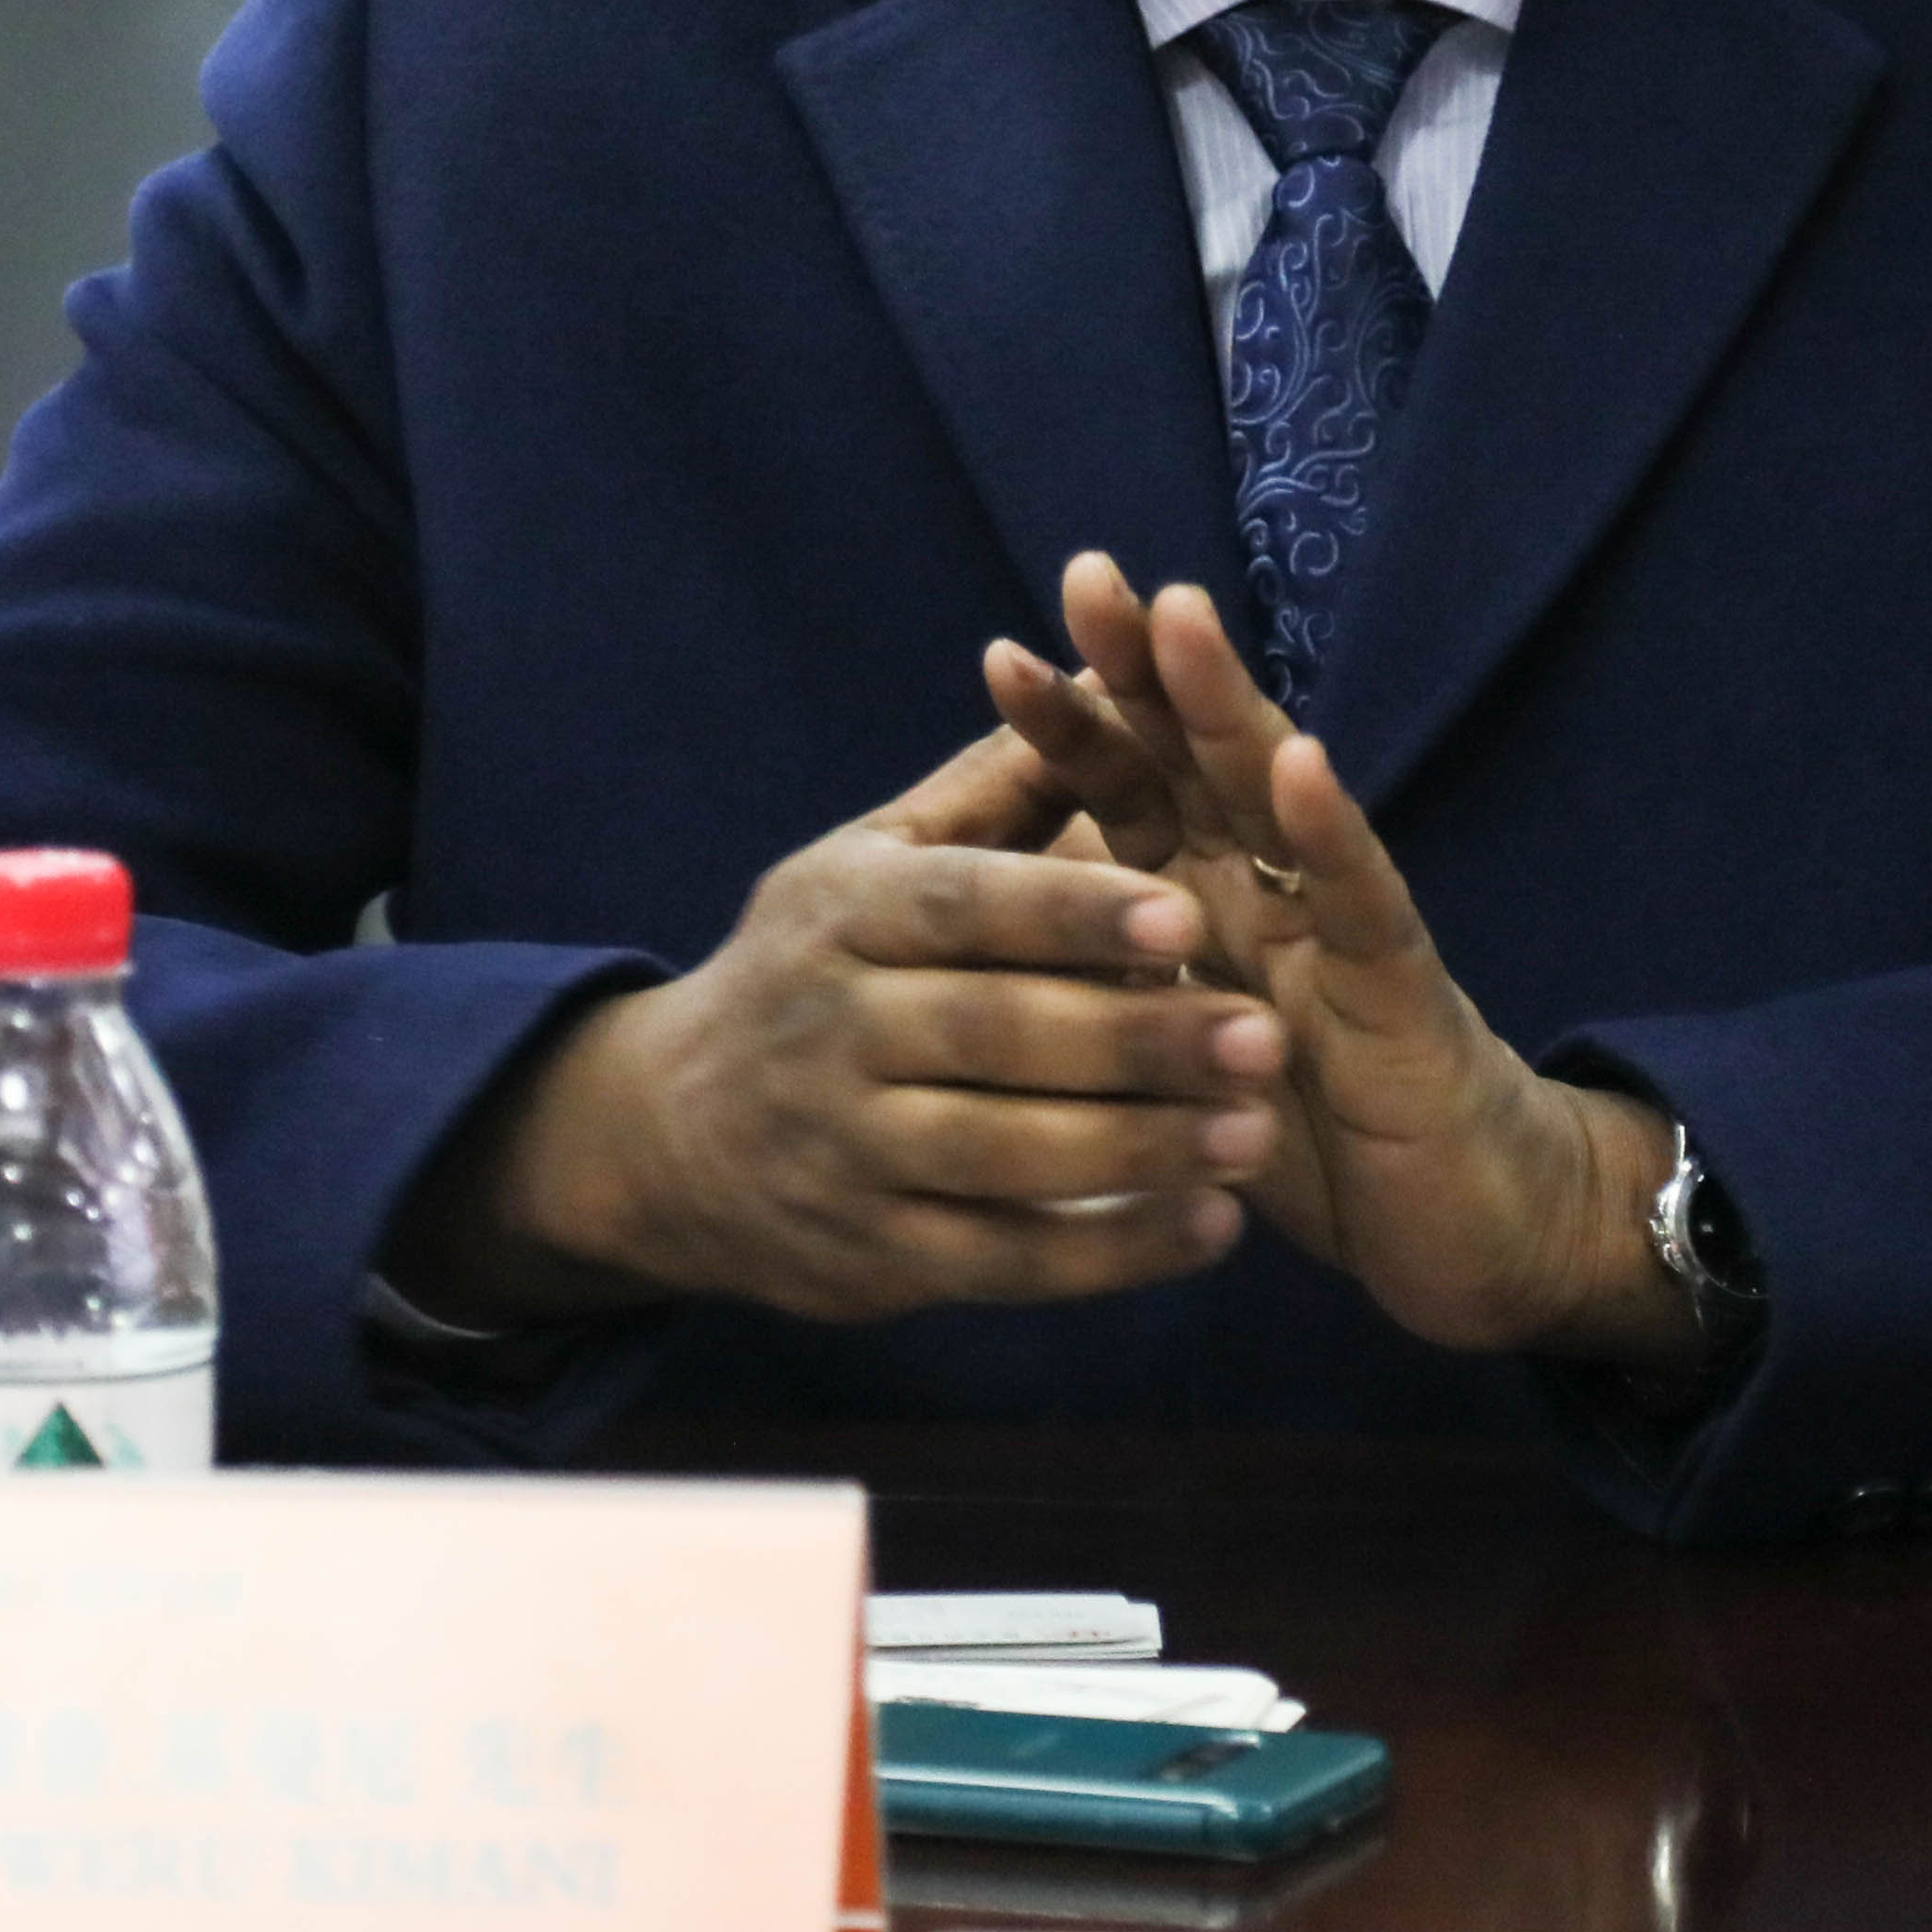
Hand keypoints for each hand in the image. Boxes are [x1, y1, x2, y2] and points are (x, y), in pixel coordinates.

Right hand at [389, 731, 1289, 1330]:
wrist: (666, 1136)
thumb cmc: (814, 968)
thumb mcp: (869, 860)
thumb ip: (993, 788)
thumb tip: (1103, 672)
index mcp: (844, 911)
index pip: (963, 906)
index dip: (1070, 912)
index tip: (1181, 916)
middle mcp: (832, 1029)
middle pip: (993, 1034)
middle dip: (1135, 1040)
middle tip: (1264, 1036)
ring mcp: (845, 1151)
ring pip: (1003, 1155)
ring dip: (1139, 1151)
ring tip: (1254, 1133)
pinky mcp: (869, 1255)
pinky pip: (1001, 1259)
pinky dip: (1109, 1253)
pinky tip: (1208, 1229)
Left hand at [984, 557, 1704, 1371]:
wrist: (1459, 1227)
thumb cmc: (1313, 1131)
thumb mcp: (1186, 1048)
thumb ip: (1124, 974)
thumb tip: (1005, 925)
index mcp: (1208, 906)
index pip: (1132, 797)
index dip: (1074, 728)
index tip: (1001, 654)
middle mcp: (1270, 894)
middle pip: (1196, 762)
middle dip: (1144, 669)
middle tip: (1088, 575)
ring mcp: (1338, 929)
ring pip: (1274, 800)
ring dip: (1228, 708)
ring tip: (1181, 621)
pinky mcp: (1400, 990)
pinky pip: (1363, 902)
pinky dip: (1330, 832)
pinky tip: (1301, 767)